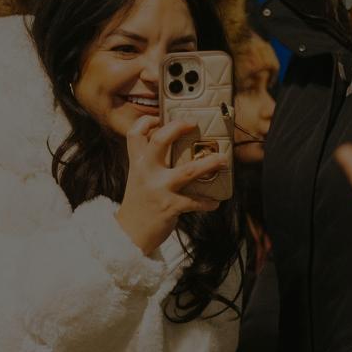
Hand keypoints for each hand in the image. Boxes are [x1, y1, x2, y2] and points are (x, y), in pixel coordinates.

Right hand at [115, 117, 225, 253]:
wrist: (129, 234)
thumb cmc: (140, 202)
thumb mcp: (139, 178)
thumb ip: (152, 162)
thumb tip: (178, 147)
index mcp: (137, 163)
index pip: (135, 134)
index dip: (146, 121)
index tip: (159, 117)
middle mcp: (146, 172)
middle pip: (160, 140)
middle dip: (178, 128)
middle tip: (193, 124)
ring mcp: (158, 189)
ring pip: (187, 171)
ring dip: (208, 164)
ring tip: (222, 160)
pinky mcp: (169, 206)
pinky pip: (194, 202)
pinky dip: (207, 202)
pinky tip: (214, 202)